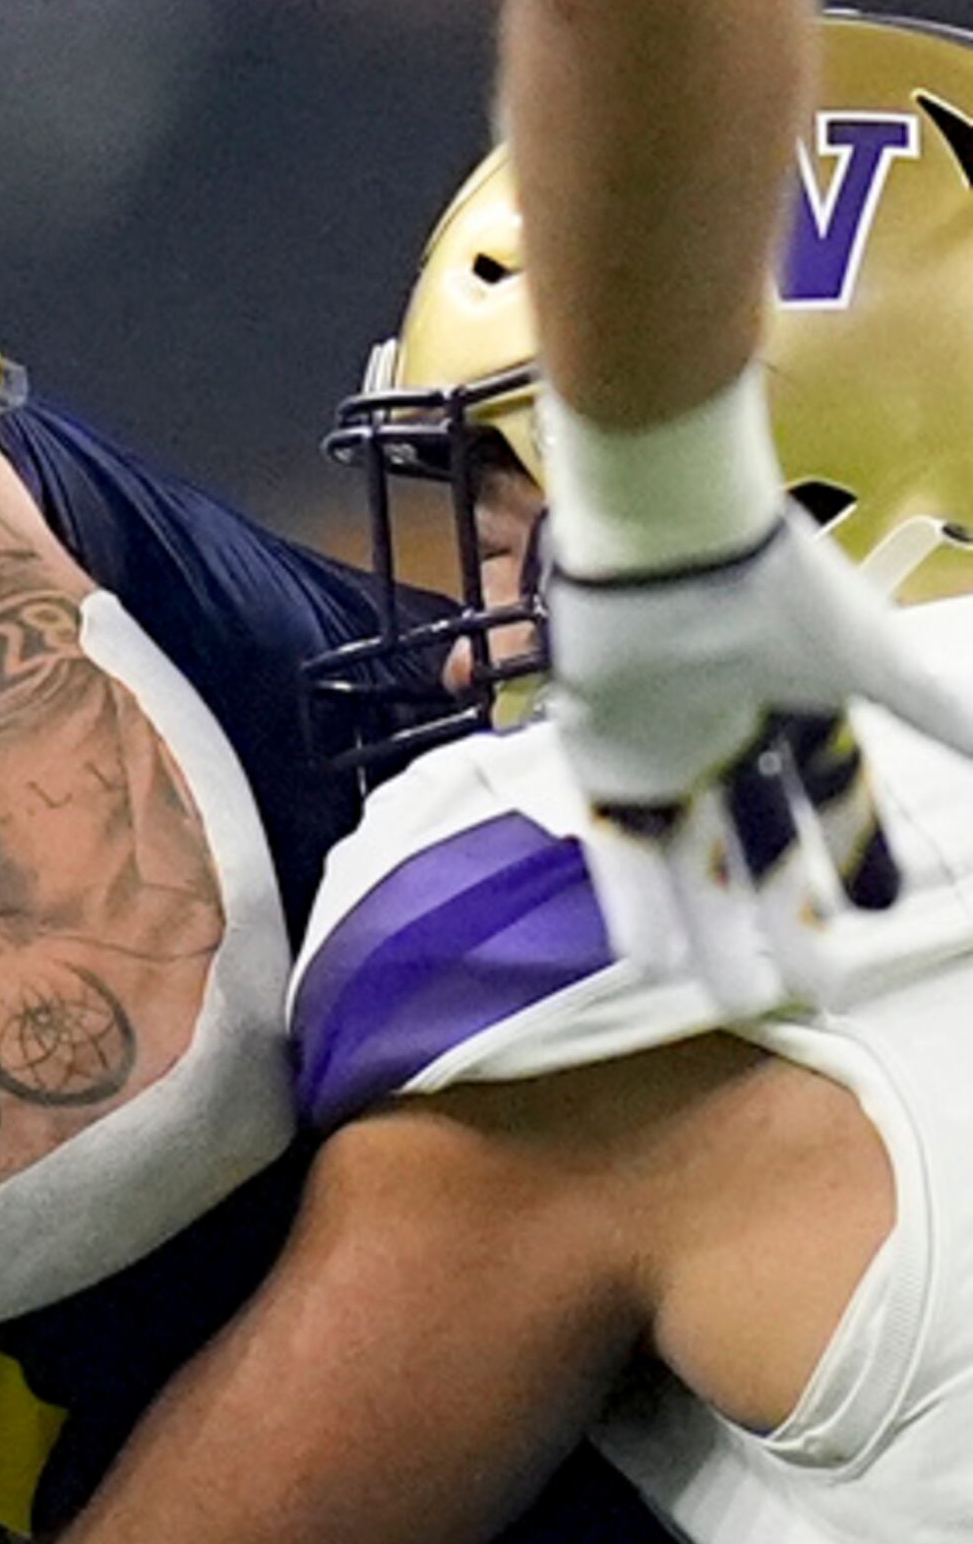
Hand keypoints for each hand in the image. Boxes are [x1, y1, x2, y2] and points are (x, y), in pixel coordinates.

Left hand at [549, 508, 972, 1012]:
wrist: (671, 544)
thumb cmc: (774, 591)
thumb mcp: (877, 668)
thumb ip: (946, 717)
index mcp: (801, 709)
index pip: (837, 801)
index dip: (860, 859)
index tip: (885, 915)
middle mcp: (733, 738)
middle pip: (767, 846)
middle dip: (792, 916)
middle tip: (820, 988)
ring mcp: (667, 751)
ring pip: (695, 861)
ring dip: (713, 928)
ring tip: (737, 999)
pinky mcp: (604, 758)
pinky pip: (618, 843)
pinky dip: (636, 899)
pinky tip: (655, 960)